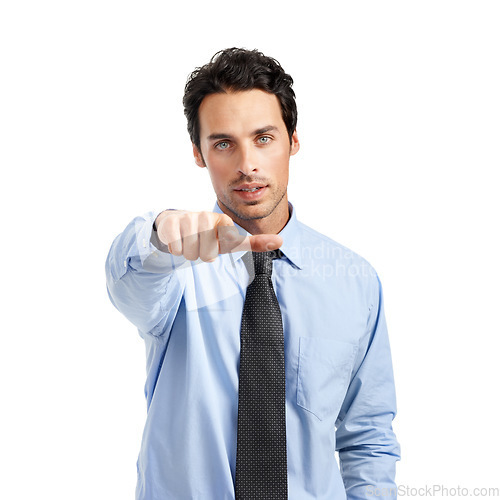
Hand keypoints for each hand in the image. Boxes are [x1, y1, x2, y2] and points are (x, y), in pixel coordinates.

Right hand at [154, 210, 282, 261]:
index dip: (216, 251)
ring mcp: (187, 217)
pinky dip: (175, 249)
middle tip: (201, 245)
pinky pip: (175, 247)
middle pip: (206, 254)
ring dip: (189, 253)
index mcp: (222, 220)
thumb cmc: (208, 236)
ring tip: (190, 242)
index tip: (215, 241)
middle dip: (202, 254)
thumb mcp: (231, 242)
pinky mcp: (170, 222)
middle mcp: (205, 216)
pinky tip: (178, 239)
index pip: (224, 247)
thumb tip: (282, 240)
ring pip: (190, 252)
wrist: (178, 226)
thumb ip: (255, 243)